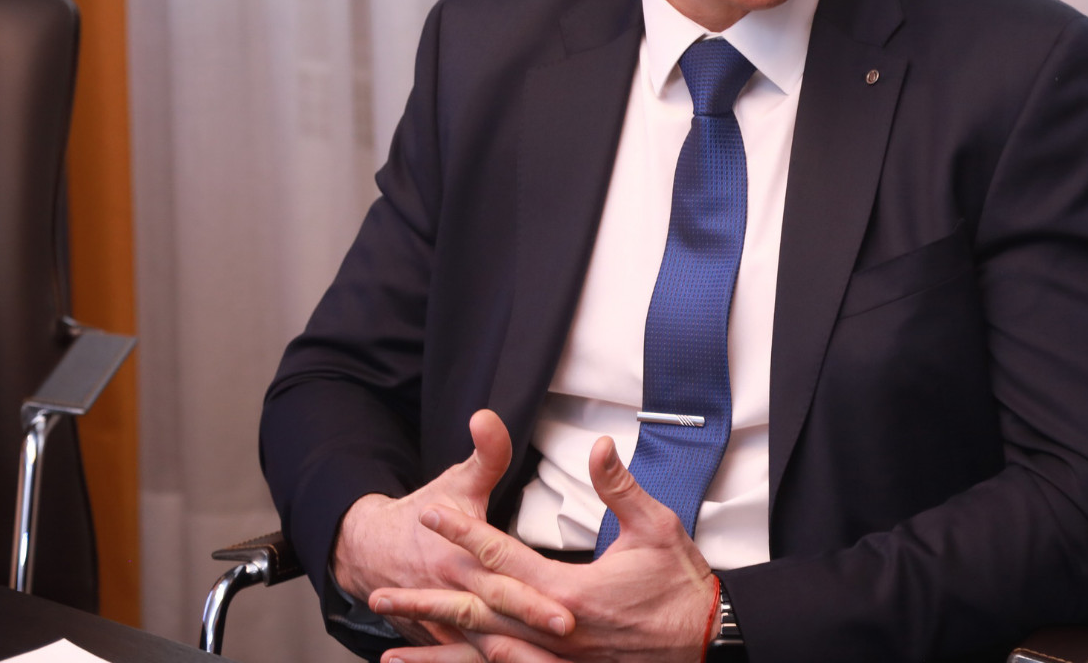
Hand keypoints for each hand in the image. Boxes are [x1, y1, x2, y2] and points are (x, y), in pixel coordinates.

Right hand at [331, 410, 574, 649]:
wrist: (368, 550)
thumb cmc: (422, 512)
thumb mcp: (457, 481)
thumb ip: (485, 454)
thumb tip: (487, 417)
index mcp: (460, 562)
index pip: (504, 585)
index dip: (534, 601)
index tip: (570, 613)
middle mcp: (453, 597)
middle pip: (500, 623)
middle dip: (534, 635)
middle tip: (571, 638)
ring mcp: (445, 623)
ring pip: (485, 649)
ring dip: (516, 660)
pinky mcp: (443, 638)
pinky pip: (469, 659)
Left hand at [369, 436, 717, 662]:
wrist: (709, 642)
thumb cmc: (682, 586)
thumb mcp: (657, 528)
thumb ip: (621, 487)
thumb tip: (601, 446)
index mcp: (570, 592)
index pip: (503, 558)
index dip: (464, 534)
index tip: (431, 515)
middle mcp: (554, 633)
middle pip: (475, 615)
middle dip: (425, 603)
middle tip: (378, 594)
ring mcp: (558, 662)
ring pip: (483, 656)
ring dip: (436, 652)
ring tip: (390, 651)